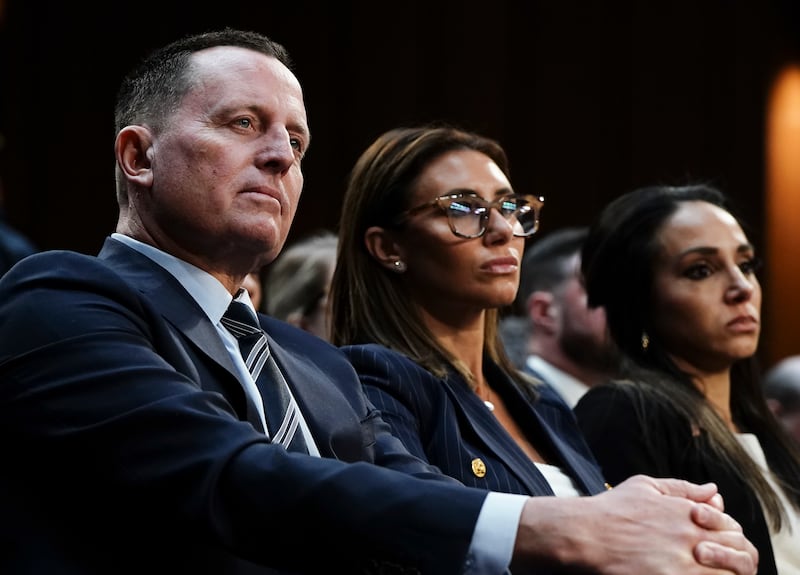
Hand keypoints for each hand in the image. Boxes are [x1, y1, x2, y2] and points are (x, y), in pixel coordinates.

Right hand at [512, 474, 756, 574]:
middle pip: (738, 553)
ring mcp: (681, 563)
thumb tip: (713, 490)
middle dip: (736, 559)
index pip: (732, 528)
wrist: (585, 533)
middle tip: (719, 563)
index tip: (719, 543)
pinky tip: (689, 574)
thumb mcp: (646, 487)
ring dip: (724, 574)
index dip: (731, 537)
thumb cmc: (611, 509)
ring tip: (705, 571)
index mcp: (687, 512)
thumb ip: (683, 488)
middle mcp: (689, 536)